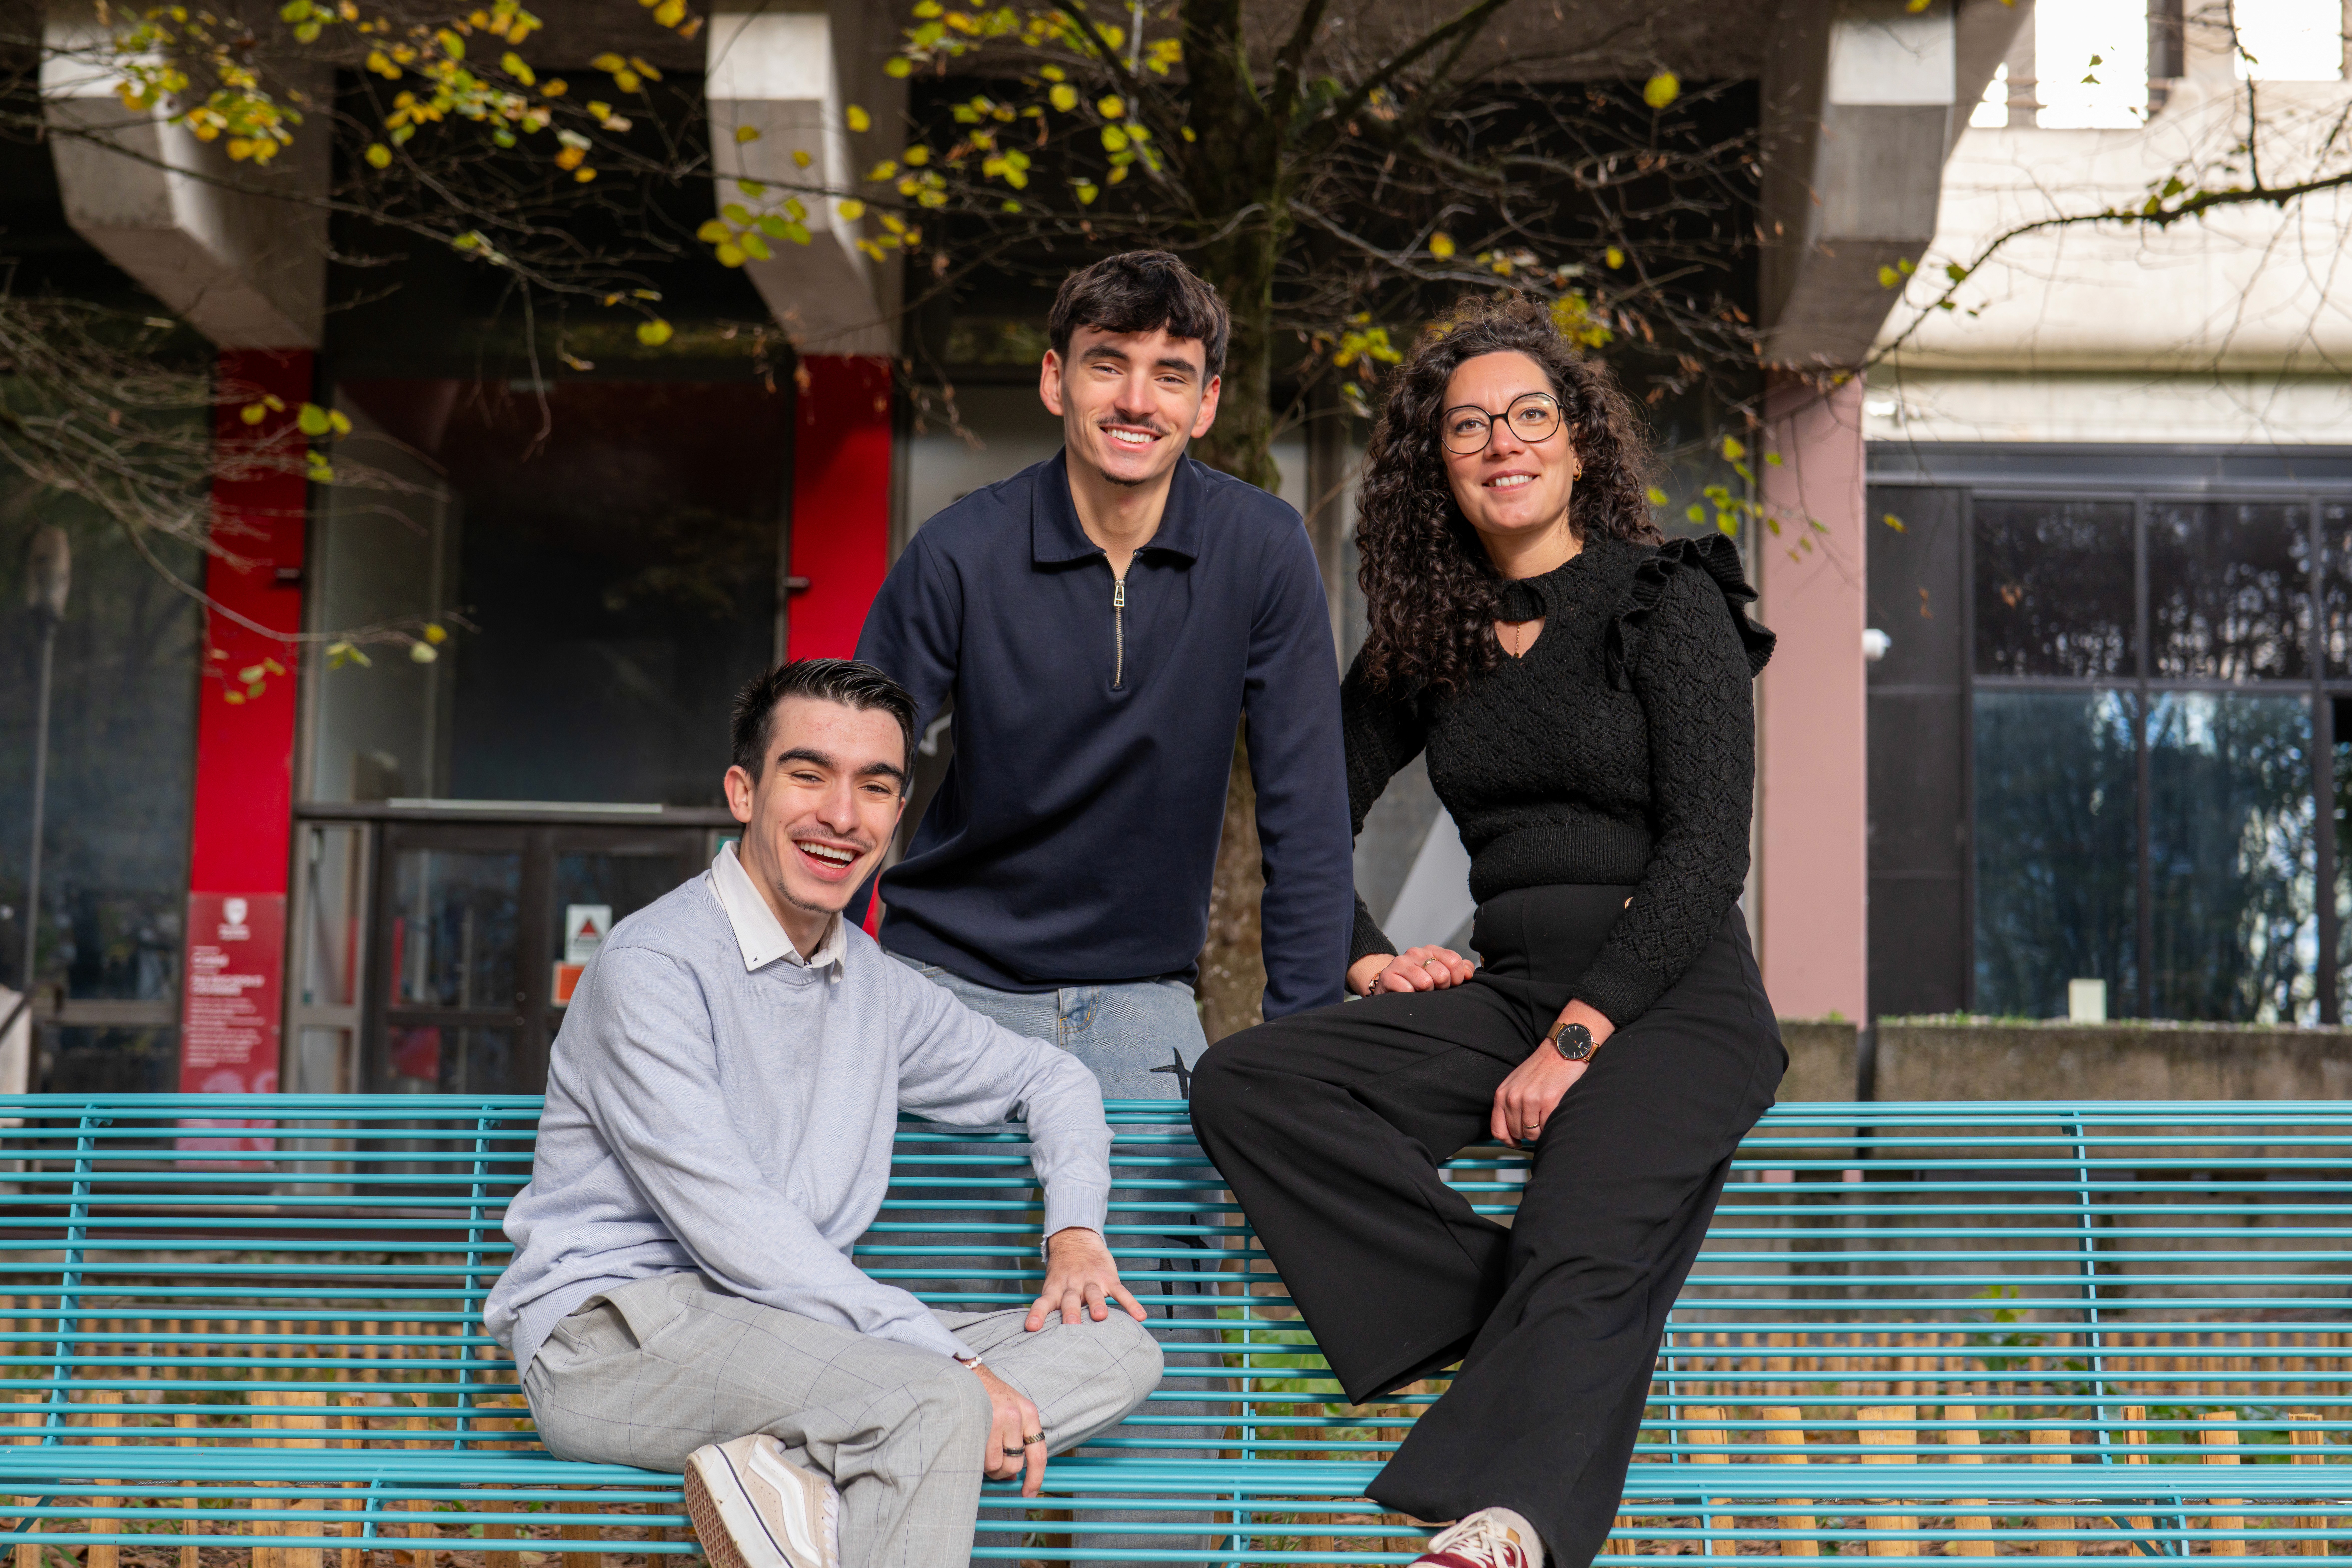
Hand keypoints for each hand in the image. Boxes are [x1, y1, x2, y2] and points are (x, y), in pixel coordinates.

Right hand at [971, 1361, 1048, 1494]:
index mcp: (1029, 1413)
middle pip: (1015, 1463)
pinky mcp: (980, 1422)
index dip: (1036, 1478)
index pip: (1039, 1453)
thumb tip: (1014, 1474)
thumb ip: (1017, 1440)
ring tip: (981, 1450)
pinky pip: (981, 1457)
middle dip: (1003, 1471)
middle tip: (993, 1463)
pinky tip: (973, 1445)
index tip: (1030, 1493)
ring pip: (997, 1464)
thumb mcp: (1012, 1411)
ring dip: (988, 1466)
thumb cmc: (988, 1395)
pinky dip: (977, 1460)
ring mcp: (998, 1419)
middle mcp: (1017, 1415)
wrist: (966, 1373)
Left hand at [1027, 1226, 1146, 1330]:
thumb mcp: (1053, 1285)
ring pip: (1094, 1294)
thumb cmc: (1063, 1272)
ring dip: (1097, 1305)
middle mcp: (1072, 1286)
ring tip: (1100, 1316)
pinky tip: (1140, 1316)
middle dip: (1071, 1313)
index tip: (1031, 1327)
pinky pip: (1121, 1292)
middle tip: (1071, 1326)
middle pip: (1070, 1300)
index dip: (1037, 1314)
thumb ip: (1052, 1307)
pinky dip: (1131, 1304)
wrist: (1076, 1239)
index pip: (1043, 1302)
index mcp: (1055, 1289)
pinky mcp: (1108, 1278)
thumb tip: (1043, 1337)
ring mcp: (1091, 1282)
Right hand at [1349, 945, 1475, 996]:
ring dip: (1426, 993)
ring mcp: (1400, 963)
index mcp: (1431, 950)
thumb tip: (1468, 972)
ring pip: (1425, 982)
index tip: (1452, 985)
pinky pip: (1407, 990)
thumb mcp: (1441, 972)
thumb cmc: (1420, 981)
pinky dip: (1410, 997)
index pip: (1454, 961)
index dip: (1457, 978)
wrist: (1389, 985)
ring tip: (1421, 993)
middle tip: (1434, 990)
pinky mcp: (1387, 976)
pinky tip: (1408, 995)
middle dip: (1441, 987)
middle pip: (1442, 974)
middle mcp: (1416, 953)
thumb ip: (1459, 969)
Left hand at [1491, 1001, 1612, 1146]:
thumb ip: (1509, 1105)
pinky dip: (1551, 1124)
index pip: (1498, 1130)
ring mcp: (1530, 1100)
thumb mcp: (1516, 1084)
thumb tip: (1511, 1132)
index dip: (1508, 1141)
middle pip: (1517, 1133)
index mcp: (1502, 1094)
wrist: (1561, 1050)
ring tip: (1546, 1113)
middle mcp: (1513, 1098)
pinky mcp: (1549, 1102)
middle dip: (1528, 1132)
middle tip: (1538, 1120)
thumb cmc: (1541, 1068)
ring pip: (1532, 1134)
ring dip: (1541, 1130)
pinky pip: (1547, 1128)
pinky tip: (1554, 1111)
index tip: (1516, 1143)